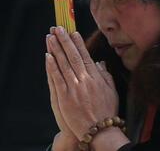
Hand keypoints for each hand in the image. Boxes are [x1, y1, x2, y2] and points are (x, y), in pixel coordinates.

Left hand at [45, 26, 119, 140]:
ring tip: (50, 37)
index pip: (85, 55)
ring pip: (63, 64)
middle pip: (72, 56)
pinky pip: (57, 78)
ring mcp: (73, 88)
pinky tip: (48, 56)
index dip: (78, 43)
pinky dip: (52, 66)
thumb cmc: (106, 111)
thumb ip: (106, 75)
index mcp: (96, 77)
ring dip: (56, 49)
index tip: (73, 32)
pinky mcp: (64, 97)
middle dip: (64, 40)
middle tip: (58, 28)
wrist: (98, 130)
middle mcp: (84, 80)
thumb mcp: (111, 91)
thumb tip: (100, 62)